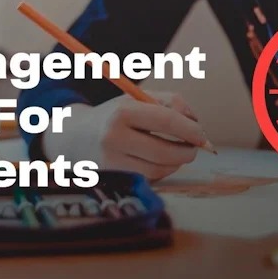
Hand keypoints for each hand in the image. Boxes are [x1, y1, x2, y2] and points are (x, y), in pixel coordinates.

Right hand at [42, 92, 204, 180]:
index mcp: (122, 112)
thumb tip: (196, 124)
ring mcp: (112, 162)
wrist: (75, 136)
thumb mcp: (138, 99)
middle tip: (195, 148)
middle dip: (187, 151)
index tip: (202, 135)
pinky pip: (148, 179)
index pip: (166, 121)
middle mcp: (113, 138)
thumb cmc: (116, 115)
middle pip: (164, 151)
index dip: (190, 129)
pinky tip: (160, 161)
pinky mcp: (113, 179)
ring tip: (177, 153)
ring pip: (159, 169)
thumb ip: (171, 103)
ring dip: (175, 163)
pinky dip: (161, 171)